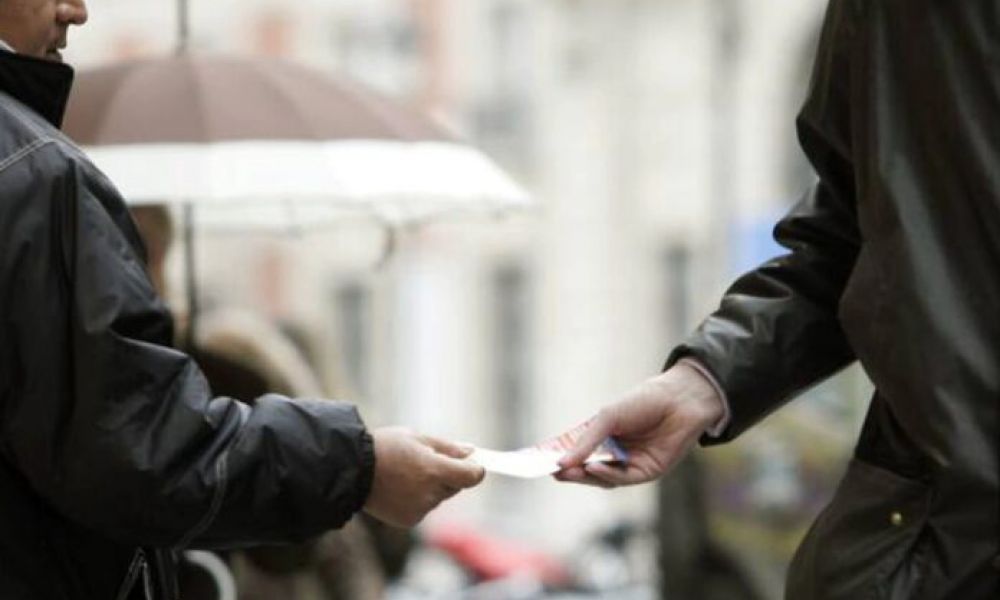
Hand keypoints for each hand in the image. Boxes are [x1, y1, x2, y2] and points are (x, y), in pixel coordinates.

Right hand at [364, 427, 484, 527]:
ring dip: (430, 488)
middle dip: (447, 475)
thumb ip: (448, 448)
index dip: (474, 469)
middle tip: (425, 462)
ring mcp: (420, 509)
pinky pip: (423, 508)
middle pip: (455, 486)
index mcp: (435, 470)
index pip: (472, 476)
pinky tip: (398, 488)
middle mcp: (430, 494)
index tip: (472, 464)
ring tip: (405, 474)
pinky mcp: (409, 520)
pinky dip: (417, 500)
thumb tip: (471, 453)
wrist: (351, 469)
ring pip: (438, 497)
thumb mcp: (418, 437)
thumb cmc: (385, 447)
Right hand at [555, 363, 722, 487]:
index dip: (559, 458)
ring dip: (585, 476)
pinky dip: (607, 475)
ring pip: (603, 479)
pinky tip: (594, 468)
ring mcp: (630, 464)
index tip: (537, 461)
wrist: (680, 399)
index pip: (577, 452)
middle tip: (551, 471)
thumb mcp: (607, 418)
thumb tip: (562, 463)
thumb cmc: (643, 402)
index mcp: (603, 437)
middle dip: (570, 472)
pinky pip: (623, 479)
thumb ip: (586, 441)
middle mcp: (615, 453)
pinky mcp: (647, 472)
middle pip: (587, 469)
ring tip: (567, 471)